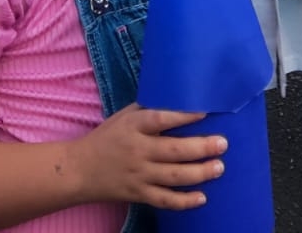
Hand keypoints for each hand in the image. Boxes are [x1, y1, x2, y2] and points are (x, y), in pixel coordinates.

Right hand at [70, 105, 224, 209]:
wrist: (79, 170)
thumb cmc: (106, 138)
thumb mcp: (124, 117)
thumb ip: (148, 111)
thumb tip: (180, 100)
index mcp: (134, 126)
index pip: (161, 119)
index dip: (183, 116)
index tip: (205, 112)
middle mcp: (138, 150)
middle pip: (173, 151)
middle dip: (201, 148)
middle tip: (222, 143)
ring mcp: (138, 174)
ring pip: (173, 176)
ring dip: (199, 173)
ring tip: (219, 167)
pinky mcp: (138, 194)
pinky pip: (164, 200)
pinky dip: (184, 201)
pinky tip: (202, 198)